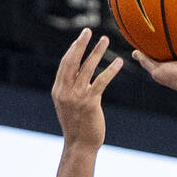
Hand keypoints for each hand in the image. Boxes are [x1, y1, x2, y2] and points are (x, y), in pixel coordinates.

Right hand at [52, 28, 123, 149]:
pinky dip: (111, 70)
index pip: (65, 64)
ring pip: (87, 68)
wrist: (80, 145)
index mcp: (58, 91)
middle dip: (80, 44)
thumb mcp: (68, 106)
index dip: (73, 49)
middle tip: (88, 31)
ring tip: (105, 40)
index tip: (80, 38)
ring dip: (97, 52)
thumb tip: (76, 76)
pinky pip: (101, 81)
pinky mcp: (90, 103)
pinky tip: (119, 61)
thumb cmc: (76, 126)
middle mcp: (65, 91)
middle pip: (72, 61)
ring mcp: (77, 97)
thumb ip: (69, 90)